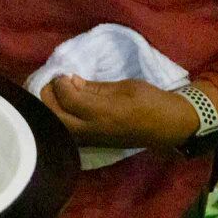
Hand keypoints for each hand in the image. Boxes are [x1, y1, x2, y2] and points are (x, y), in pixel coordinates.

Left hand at [40, 76, 199, 147]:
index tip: (61, 73)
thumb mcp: (124, 86)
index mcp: (105, 112)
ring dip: (50, 110)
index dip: (59, 84)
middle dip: (48, 98)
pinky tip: (60, 107)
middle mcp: (94, 129)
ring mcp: (93, 140)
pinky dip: (58, 119)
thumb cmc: (152, 101)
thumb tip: (70, 81)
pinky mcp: (94, 144)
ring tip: (52, 93)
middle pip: (56, 117)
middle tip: (50, 82)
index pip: (69, 99)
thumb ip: (94, 87)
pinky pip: (68, 133)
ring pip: (58, 128)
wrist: (170, 126)